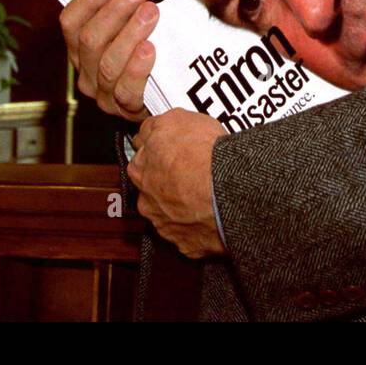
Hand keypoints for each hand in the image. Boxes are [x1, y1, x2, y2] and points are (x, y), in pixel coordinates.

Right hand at [59, 0, 156, 122]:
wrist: (165, 97)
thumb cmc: (147, 53)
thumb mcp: (130, 25)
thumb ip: (126, 3)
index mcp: (80, 47)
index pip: (70, 21)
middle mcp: (86, 70)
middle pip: (90, 39)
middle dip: (116, 10)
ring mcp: (104, 93)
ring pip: (108, 63)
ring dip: (130, 33)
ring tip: (150, 13)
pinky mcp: (126, 109)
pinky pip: (127, 90)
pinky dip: (137, 68)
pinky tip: (149, 49)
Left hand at [128, 109, 227, 258]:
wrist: (226, 191)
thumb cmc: (202, 154)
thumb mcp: (176, 119)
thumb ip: (156, 125)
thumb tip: (151, 127)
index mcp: (140, 169)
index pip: (142, 158)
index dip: (159, 153)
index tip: (171, 152)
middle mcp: (147, 200)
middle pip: (153, 189)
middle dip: (167, 183)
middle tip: (192, 173)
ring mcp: (165, 225)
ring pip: (170, 214)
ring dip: (183, 207)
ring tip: (207, 196)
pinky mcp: (186, 245)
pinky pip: (191, 235)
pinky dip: (199, 227)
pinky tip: (213, 214)